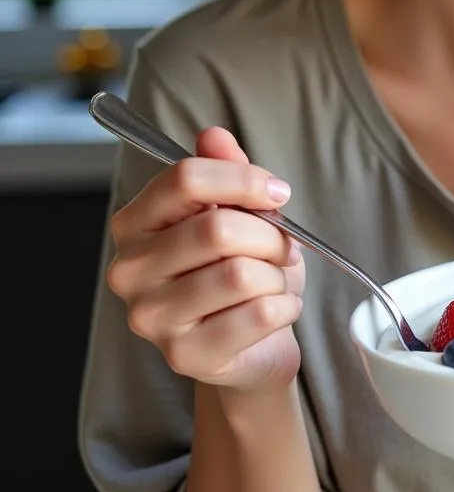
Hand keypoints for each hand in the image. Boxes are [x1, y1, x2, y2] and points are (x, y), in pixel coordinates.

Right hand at [105, 127, 305, 392]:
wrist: (252, 345)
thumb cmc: (242, 270)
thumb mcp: (239, 212)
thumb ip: (225, 171)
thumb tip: (213, 135)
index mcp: (135, 223)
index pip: (186, 178)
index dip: (244, 179)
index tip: (278, 191)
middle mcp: (129, 270)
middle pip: (218, 228)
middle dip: (270, 235)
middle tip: (284, 247)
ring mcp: (151, 318)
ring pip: (241, 274)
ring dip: (277, 274)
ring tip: (274, 281)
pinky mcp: (184, 356)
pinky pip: (259, 314)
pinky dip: (286, 306)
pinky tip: (279, 308)